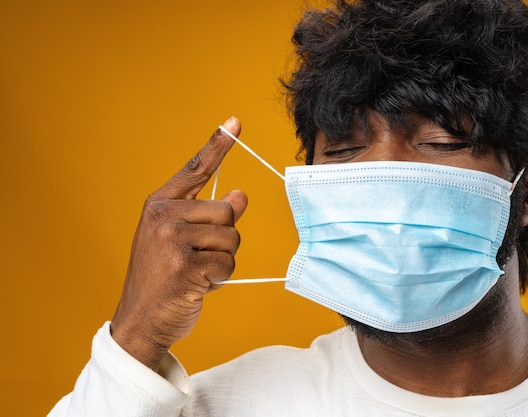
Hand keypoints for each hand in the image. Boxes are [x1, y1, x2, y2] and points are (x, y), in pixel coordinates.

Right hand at [110, 117, 247, 370]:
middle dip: (224, 239)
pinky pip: (228, 264)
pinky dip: (220, 279)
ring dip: (223, 261)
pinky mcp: (185, 265)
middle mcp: (163, 216)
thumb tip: (241, 194)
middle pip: (227, 211)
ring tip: (196, 272)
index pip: (196, 169)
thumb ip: (208, 215)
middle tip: (199, 258)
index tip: (235, 121)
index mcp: (160, 205)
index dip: (218, 145)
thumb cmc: (164, 278)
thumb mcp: (180, 240)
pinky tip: (197, 286)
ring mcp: (172, 240)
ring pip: (232, 238)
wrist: (140, 320)